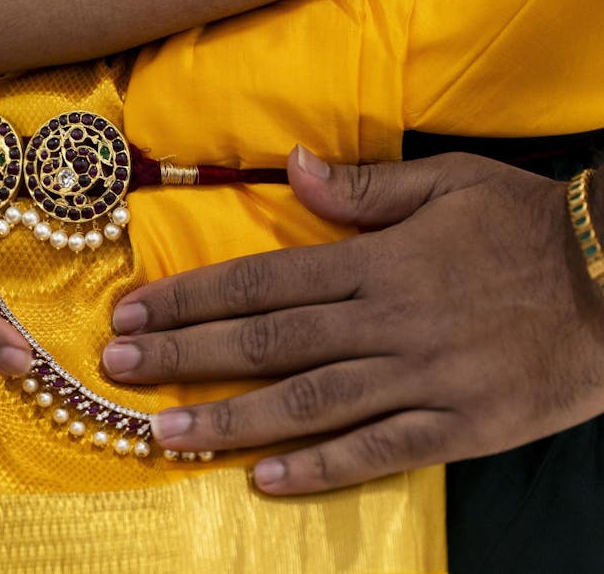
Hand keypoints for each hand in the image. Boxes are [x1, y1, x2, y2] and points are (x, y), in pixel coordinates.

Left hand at [103, 146, 603, 493]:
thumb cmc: (527, 227)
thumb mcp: (451, 183)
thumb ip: (365, 184)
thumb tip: (291, 166)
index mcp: (375, 260)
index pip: (261, 280)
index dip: (191, 297)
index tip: (134, 312)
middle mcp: (385, 319)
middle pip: (267, 342)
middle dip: (185, 357)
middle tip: (120, 371)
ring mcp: (420, 376)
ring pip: (309, 401)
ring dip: (231, 420)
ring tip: (166, 435)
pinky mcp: (458, 425)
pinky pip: (380, 451)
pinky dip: (322, 467)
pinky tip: (265, 481)